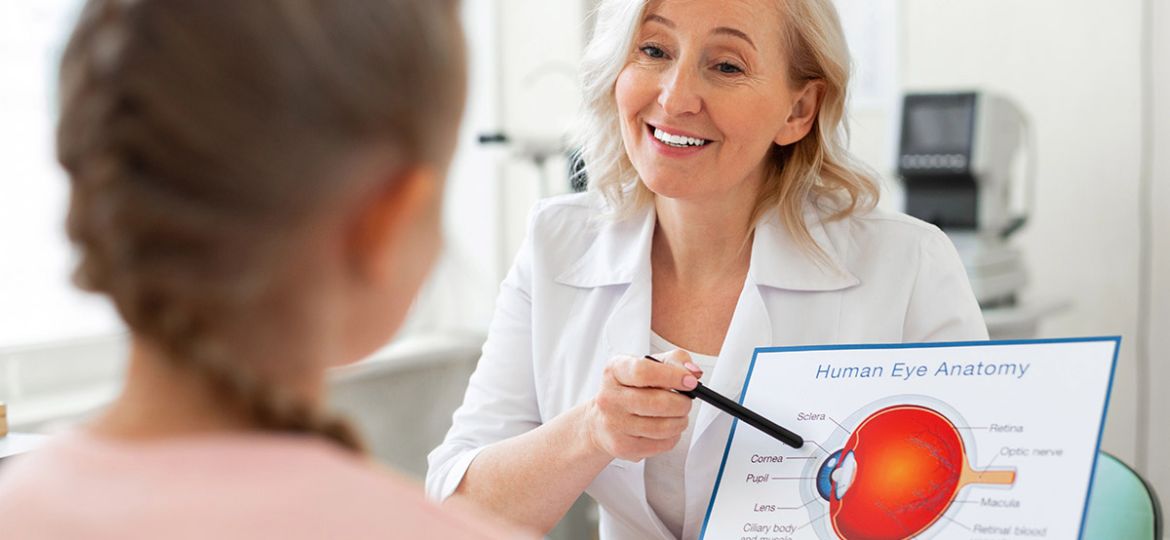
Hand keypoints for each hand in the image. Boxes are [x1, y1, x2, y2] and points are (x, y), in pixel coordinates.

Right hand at [584, 350, 704, 460]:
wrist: (603, 420)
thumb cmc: (630, 389)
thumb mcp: (649, 365)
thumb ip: (675, 361)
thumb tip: (693, 372)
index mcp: (615, 371)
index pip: (644, 372)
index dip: (672, 376)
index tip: (690, 382)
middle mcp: (609, 397)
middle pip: (657, 402)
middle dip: (682, 403)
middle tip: (686, 402)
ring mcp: (614, 424)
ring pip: (662, 427)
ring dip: (680, 421)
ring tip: (678, 416)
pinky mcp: (622, 446)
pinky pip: (661, 444)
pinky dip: (672, 437)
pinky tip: (667, 429)